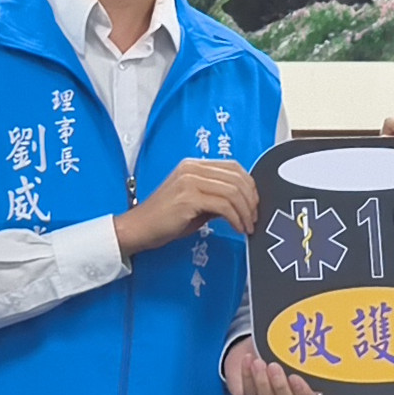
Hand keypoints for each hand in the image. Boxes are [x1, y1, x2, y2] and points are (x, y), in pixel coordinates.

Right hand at [113, 159, 256, 256]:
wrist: (139, 228)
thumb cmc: (165, 219)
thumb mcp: (196, 203)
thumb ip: (217, 197)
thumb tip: (244, 203)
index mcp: (194, 165)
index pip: (233, 167)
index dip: (250, 185)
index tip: (254, 204)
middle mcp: (192, 168)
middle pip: (237, 178)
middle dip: (251, 200)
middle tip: (254, 218)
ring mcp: (189, 181)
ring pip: (233, 191)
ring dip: (245, 212)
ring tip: (247, 226)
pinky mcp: (188, 197)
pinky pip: (223, 205)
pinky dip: (236, 218)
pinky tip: (237, 228)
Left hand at [223, 337, 320, 394]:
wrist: (252, 351)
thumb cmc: (276, 350)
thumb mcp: (289, 347)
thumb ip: (298, 348)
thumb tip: (303, 333)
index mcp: (304, 390)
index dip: (305, 394)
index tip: (295, 376)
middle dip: (281, 386)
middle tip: (274, 366)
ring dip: (263, 383)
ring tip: (258, 362)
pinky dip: (248, 377)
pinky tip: (248, 360)